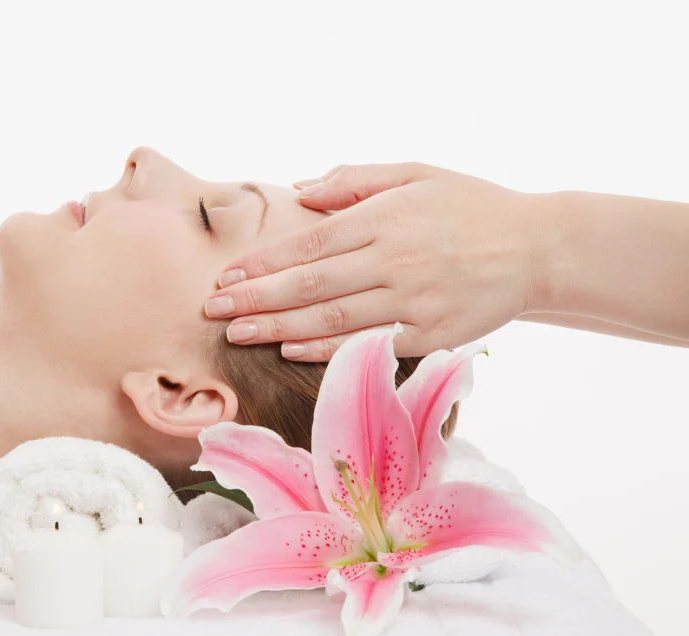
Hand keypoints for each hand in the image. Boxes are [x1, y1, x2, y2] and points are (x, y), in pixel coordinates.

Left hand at [204, 162, 548, 359]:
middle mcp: (395, 259)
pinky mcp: (433, 332)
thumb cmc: (468, 206)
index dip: (262, 264)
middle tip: (212, 311)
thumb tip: (300, 190)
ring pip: (332, 317)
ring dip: (277, 326)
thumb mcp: (416, 173)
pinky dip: (327, 348)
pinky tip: (290, 349)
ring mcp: (414, 299)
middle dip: (255, 299)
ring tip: (237, 333)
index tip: (225, 278)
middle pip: (309, 285)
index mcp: (386, 218)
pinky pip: (369, 342)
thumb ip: (355, 180)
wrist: (537, 247)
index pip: (308, 246)